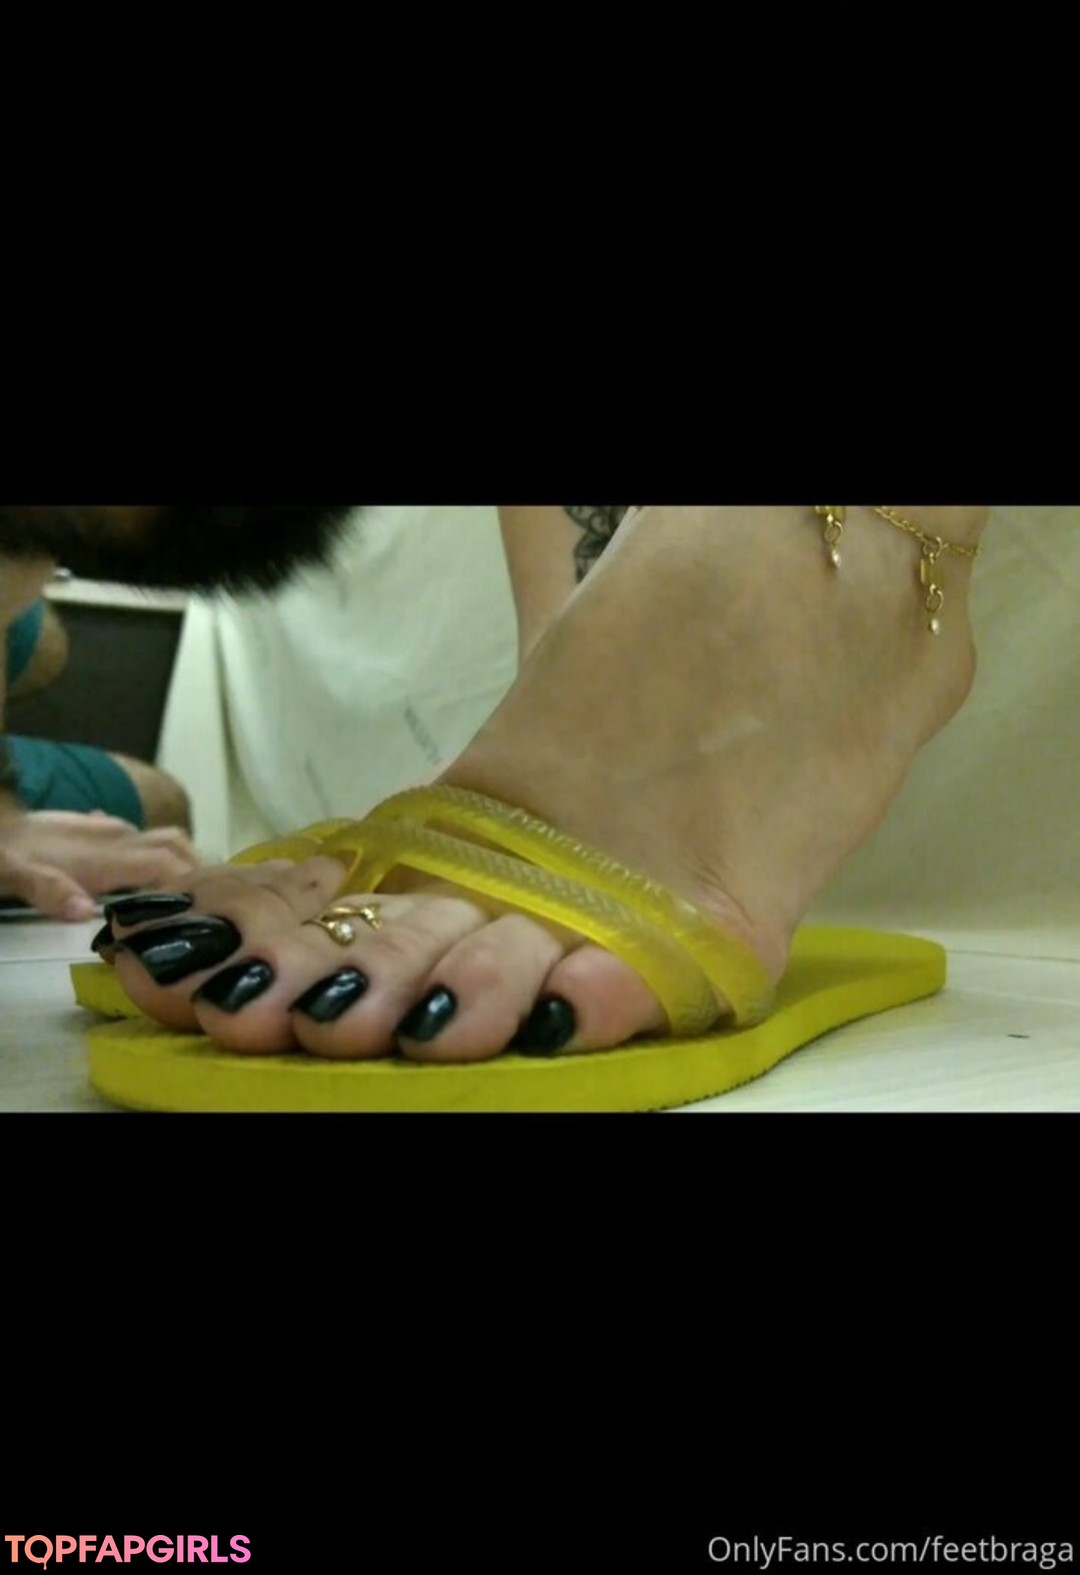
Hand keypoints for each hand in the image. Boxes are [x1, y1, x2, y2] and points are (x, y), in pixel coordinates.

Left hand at [0, 809, 199, 920]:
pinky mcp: (99, 830)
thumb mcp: (16, 875)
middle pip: (175, 845)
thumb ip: (51, 892)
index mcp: (104, 854)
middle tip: (218, 903)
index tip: (216, 906)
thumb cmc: (5, 855)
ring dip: (185, 861)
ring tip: (196, 892)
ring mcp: (108, 831)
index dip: (194, 883)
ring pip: (163, 839)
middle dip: (202, 870)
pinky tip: (153, 876)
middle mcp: (116, 838)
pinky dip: (158, 856)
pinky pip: (142, 839)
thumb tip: (87, 912)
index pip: (166, 862)